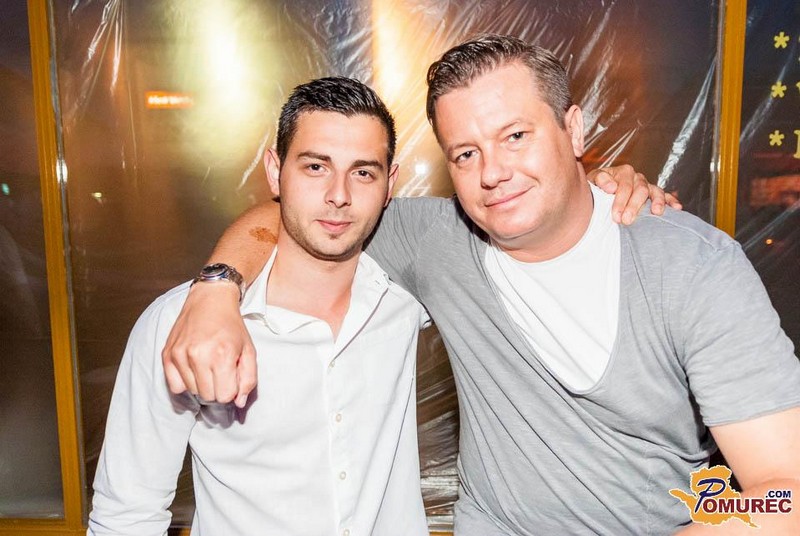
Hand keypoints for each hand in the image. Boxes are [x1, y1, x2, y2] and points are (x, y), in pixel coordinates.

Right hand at [162, 282, 256, 407]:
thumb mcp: (249, 350)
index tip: (232, 378)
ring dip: (202, 384)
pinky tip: (193, 369)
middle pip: (208, 396)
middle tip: (220, 371)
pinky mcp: (167, 354)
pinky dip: (185, 382)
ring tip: (208, 365)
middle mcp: (198, 356)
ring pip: (192, 392)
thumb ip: (249, 379)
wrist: (210, 300)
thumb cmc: (232, 326)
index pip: (224, 396)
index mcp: (222, 355)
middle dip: (217, 388)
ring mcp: (180, 355)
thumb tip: (239, 402)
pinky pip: (175, 386)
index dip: (231, 390)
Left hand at [587, 164, 682, 224]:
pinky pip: (665, 195)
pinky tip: (677, 208)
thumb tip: (612, 187)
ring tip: (657, 212)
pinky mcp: (653, 193)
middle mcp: (637, 177)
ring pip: (655, 191)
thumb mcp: (593, 180)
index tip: (616, 216)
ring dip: (657, 201)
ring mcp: (646, 185)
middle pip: (640, 190)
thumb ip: (600, 180)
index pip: (624, 186)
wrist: (599, 189)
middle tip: (627, 221)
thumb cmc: (596, 186)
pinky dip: (671, 200)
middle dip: (634, 206)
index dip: (620, 202)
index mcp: (623, 172)